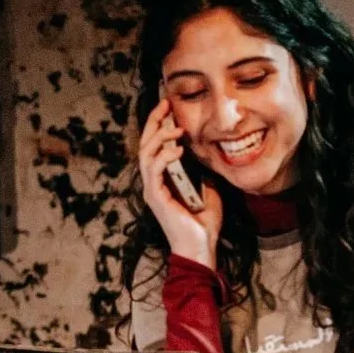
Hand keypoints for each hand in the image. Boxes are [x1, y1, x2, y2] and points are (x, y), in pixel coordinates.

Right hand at [138, 100, 221, 265]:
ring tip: (177, 128)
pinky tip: (178, 149)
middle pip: (145, 144)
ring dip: (160, 137)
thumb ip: (202, 173)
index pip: (155, 146)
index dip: (159, 124)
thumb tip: (205, 156)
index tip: (169, 107)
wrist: (201, 247)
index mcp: (162, 179)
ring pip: (146, 154)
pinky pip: (155, 170)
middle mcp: (153, 182)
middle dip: (154, 122)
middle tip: (165, 105)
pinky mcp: (156, 197)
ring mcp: (152, 190)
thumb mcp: (208, 189)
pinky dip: (165, 156)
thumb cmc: (203, 223)